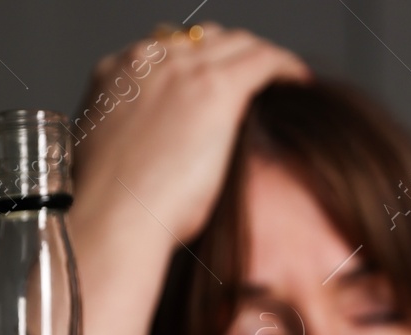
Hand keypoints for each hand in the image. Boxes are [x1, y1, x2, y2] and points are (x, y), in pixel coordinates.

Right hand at [66, 25, 310, 334]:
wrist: (113, 218)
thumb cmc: (112, 211)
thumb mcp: (114, 163)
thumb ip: (138, 144)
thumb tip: (165, 162)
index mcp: (116, 77)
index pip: (166, 53)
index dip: (198, 65)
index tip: (215, 84)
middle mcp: (147, 62)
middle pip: (201, 40)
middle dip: (230, 54)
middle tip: (256, 80)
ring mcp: (182, 70)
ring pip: (235, 43)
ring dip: (259, 57)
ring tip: (281, 79)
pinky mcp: (216, 87)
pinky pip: (264, 59)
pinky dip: (285, 66)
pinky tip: (298, 81)